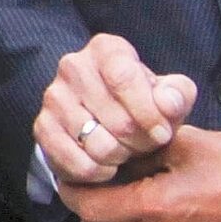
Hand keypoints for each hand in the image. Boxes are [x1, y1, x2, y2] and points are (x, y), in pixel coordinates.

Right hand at [35, 33, 195, 186]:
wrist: (105, 121)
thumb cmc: (142, 104)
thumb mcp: (168, 95)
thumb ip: (177, 95)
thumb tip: (168, 104)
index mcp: (106, 49)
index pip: (124, 77)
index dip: (148, 112)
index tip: (162, 133)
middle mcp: (73, 66)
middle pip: (117, 119)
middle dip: (139, 142)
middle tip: (144, 145)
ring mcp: (53, 97)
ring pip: (97, 144)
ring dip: (119, 157)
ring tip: (124, 151)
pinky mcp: (42, 127)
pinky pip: (76, 162)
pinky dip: (97, 172)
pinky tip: (106, 165)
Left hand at [57, 127, 220, 221]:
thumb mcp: (183, 142)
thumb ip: (137, 150)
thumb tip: (104, 151)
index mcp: (158, 207)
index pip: (91, 207)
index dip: (72, 190)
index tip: (70, 174)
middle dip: (92, 203)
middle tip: (99, 178)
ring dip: (120, 217)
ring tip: (137, 189)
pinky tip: (164, 208)